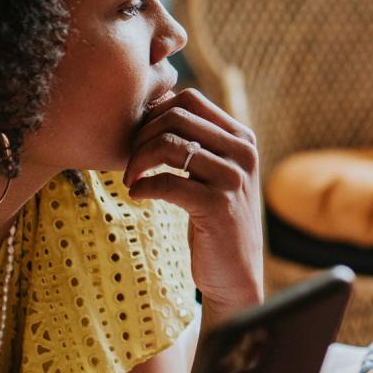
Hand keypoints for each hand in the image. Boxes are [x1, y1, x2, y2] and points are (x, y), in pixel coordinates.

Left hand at [123, 88, 263, 325]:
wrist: (235, 273)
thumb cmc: (215, 218)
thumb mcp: (214, 172)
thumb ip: (197, 141)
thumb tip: (155, 103)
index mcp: (242, 137)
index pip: (190, 99)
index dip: (156, 112)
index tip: (140, 138)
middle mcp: (242, 153)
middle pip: (177, 117)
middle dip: (142, 135)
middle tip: (130, 161)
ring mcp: (232, 180)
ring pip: (170, 146)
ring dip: (138, 160)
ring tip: (131, 178)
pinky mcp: (218, 208)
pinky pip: (167, 182)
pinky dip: (143, 186)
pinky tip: (137, 194)